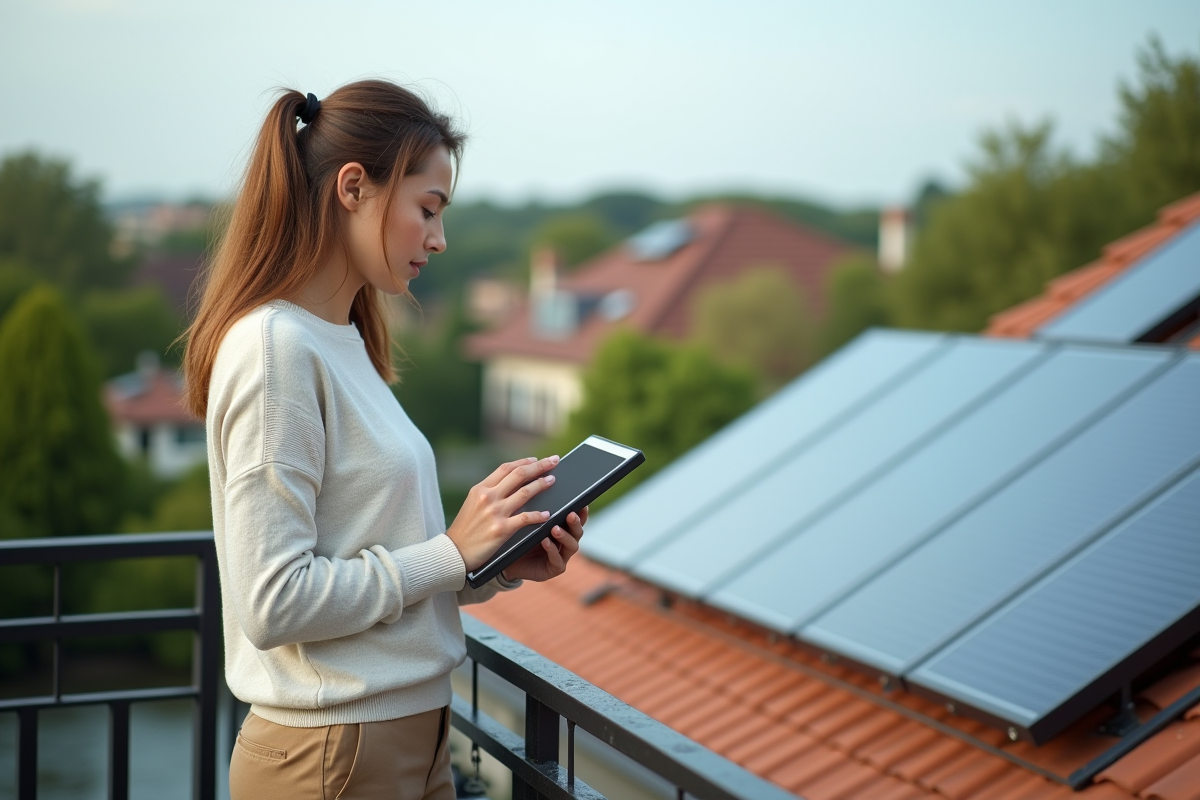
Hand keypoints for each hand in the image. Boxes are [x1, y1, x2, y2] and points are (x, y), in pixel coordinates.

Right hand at [446, 456, 559, 572]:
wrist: (454, 552)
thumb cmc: (465, 529)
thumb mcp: (472, 503)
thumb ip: (489, 492)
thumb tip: (512, 483)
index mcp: (481, 488)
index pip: (506, 468)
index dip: (524, 462)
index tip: (536, 459)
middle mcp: (488, 497)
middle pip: (519, 475)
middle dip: (539, 466)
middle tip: (554, 460)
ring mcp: (495, 512)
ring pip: (525, 492)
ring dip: (542, 484)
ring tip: (553, 481)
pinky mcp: (502, 529)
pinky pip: (526, 518)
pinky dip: (539, 515)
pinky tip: (548, 514)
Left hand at [501, 507, 587, 582]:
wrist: (506, 560)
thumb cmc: (518, 537)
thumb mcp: (528, 521)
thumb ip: (537, 509)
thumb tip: (539, 485)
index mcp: (562, 528)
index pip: (576, 518)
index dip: (581, 511)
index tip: (581, 503)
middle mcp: (565, 542)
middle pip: (578, 531)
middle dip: (575, 522)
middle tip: (570, 514)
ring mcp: (562, 556)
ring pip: (572, 546)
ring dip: (565, 536)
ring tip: (555, 529)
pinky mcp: (554, 569)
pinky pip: (558, 560)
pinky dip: (552, 550)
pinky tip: (545, 542)